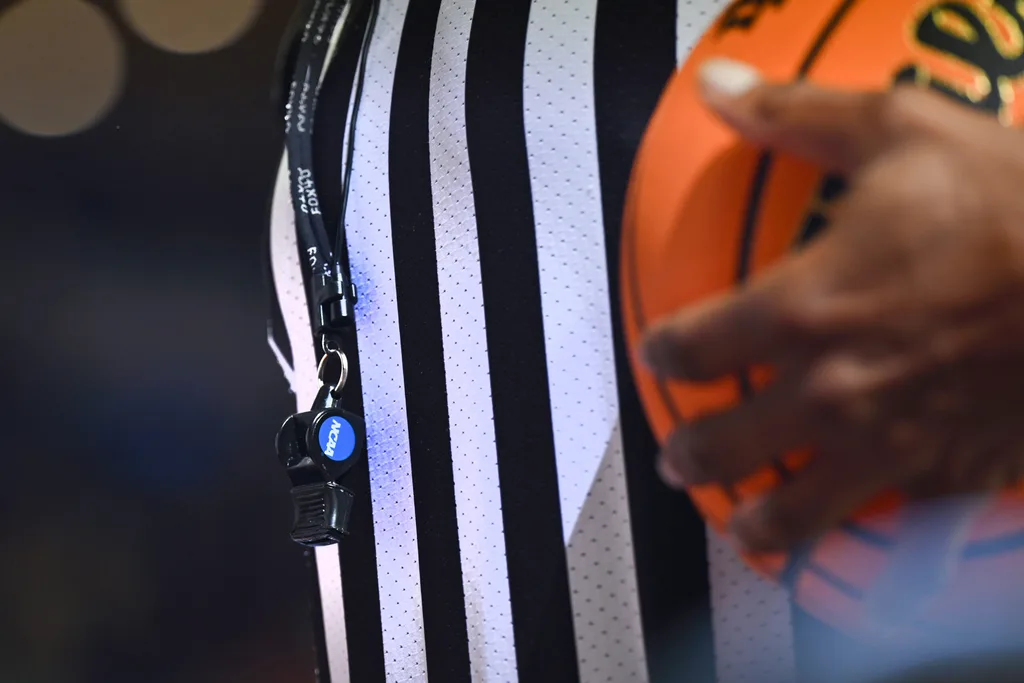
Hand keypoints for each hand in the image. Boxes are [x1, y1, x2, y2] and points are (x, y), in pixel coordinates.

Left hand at [641, 58, 1023, 553]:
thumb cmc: (1014, 200)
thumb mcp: (901, 130)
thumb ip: (795, 117)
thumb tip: (716, 90)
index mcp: (801, 308)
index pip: (698, 344)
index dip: (666, 352)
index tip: (660, 354)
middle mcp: (830, 388)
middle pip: (728, 440)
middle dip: (692, 453)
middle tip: (679, 459)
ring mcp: (888, 443)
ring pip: (798, 507)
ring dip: (758, 520)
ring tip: (741, 526)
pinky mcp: (950, 473)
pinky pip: (894, 526)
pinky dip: (866, 542)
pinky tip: (857, 548)